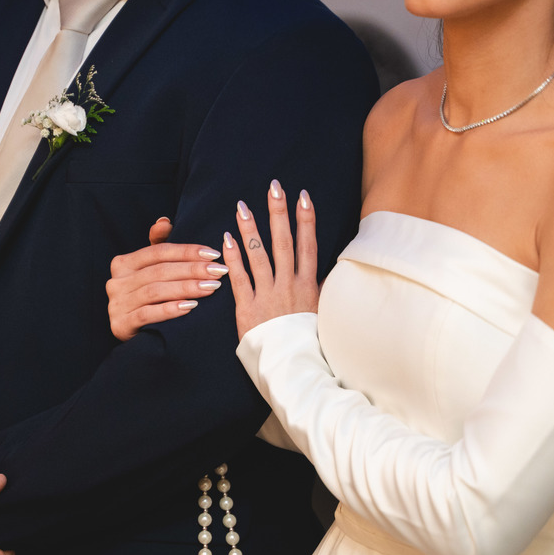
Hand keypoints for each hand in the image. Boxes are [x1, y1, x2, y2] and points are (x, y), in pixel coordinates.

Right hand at [106, 217, 228, 340]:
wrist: (135, 336)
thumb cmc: (147, 299)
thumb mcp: (151, 271)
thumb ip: (158, 245)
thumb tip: (164, 221)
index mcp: (122, 264)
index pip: (158, 252)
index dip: (187, 251)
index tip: (213, 254)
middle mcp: (116, 282)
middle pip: (159, 271)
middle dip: (193, 270)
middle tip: (218, 271)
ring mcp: (116, 304)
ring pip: (156, 291)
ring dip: (186, 288)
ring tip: (211, 287)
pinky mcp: (120, 325)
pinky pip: (148, 314)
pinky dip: (170, 309)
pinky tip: (190, 307)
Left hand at [223, 180, 319, 338]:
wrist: (293, 368)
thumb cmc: (307, 342)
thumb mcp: (321, 313)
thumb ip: (319, 290)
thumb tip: (326, 270)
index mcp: (308, 286)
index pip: (308, 245)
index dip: (306, 219)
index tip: (302, 196)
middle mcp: (289, 286)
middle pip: (284, 242)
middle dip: (279, 212)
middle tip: (273, 186)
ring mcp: (268, 296)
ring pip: (258, 255)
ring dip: (250, 228)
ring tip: (242, 206)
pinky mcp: (248, 309)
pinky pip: (239, 278)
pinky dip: (233, 257)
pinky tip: (227, 238)